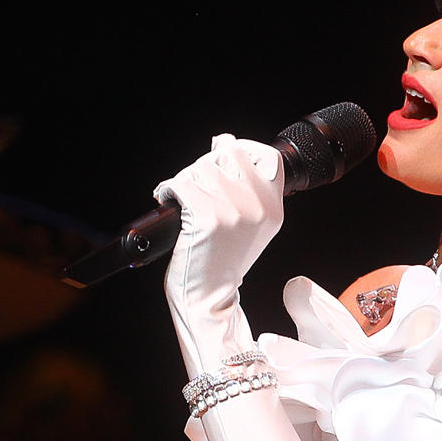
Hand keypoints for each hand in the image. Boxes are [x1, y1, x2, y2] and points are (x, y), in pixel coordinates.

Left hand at [159, 135, 285, 375]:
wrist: (209, 298)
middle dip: (205, 165)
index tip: (222, 157)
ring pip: (201, 167)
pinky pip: (180, 183)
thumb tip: (222, 142)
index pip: (267, 156)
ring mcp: (233, 210)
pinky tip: (167, 202)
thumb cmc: (222, 261)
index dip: (242, 149)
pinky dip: (167, 190)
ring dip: (185, 179)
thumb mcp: (248, 224)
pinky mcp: (206, 217)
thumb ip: (244, 187)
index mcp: (274, 208)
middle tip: (194, 188)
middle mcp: (258, 206)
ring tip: (182, 200)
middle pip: (228, 154)